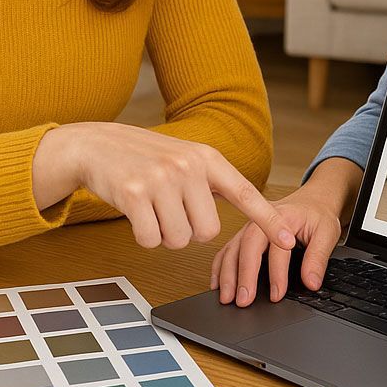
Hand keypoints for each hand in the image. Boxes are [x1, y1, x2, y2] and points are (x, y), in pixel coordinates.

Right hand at [33, 122, 293, 252]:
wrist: (97, 145)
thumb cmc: (147, 158)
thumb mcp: (186, 158)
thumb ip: (214, 182)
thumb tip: (252, 209)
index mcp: (206, 158)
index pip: (245, 193)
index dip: (268, 220)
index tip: (289, 240)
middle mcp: (187, 166)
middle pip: (208, 231)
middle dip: (190, 230)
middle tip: (172, 210)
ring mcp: (160, 179)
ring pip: (179, 240)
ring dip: (165, 234)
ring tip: (153, 208)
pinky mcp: (134, 194)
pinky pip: (151, 241)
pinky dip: (145, 237)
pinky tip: (137, 213)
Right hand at [210, 157, 362, 306]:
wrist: (311, 200)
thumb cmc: (317, 215)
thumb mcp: (327, 233)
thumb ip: (318, 258)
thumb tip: (311, 283)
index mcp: (283, 216)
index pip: (277, 247)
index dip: (276, 273)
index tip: (276, 295)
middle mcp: (261, 219)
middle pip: (247, 245)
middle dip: (243, 274)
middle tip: (243, 300)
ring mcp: (249, 226)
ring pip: (232, 248)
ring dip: (227, 274)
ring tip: (226, 298)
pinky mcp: (243, 234)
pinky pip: (226, 250)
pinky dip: (219, 268)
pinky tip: (217, 285)